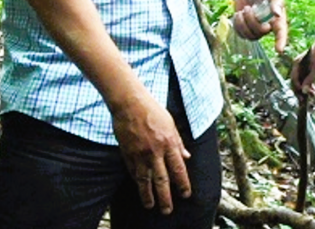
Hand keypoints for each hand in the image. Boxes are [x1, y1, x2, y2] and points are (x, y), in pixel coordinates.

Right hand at [111, 95, 191, 212]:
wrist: (129, 103)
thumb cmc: (153, 110)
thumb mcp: (171, 124)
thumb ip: (179, 142)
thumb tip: (186, 156)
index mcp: (169, 143)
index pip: (178, 169)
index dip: (183, 184)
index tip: (186, 194)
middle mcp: (156, 151)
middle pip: (162, 180)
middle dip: (166, 197)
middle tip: (167, 210)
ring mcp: (140, 154)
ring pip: (145, 180)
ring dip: (148, 195)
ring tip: (150, 205)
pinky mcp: (127, 153)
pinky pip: (133, 171)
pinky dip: (137, 181)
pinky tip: (140, 187)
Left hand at [231, 0, 287, 52]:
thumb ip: (276, 1)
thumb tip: (277, 14)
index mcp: (277, 18)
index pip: (281, 32)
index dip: (280, 41)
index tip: (279, 50)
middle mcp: (268, 27)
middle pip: (260, 33)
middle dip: (251, 21)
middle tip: (248, 8)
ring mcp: (256, 30)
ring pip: (249, 36)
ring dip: (242, 23)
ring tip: (243, 10)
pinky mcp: (245, 30)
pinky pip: (240, 34)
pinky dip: (237, 24)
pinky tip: (238, 14)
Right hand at [290, 44, 314, 98]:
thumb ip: (310, 80)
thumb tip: (304, 91)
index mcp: (296, 64)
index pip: (294, 80)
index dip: (297, 89)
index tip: (302, 97)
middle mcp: (297, 67)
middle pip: (296, 82)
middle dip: (302, 91)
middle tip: (307, 99)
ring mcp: (302, 68)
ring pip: (302, 81)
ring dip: (307, 89)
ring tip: (314, 95)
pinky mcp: (307, 69)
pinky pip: (306, 79)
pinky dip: (310, 85)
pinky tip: (314, 91)